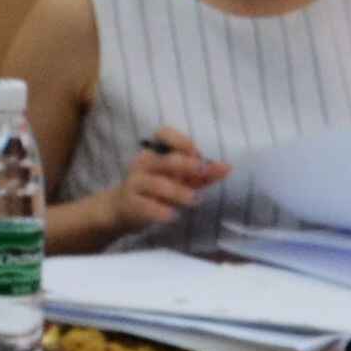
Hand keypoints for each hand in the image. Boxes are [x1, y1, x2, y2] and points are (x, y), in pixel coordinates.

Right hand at [105, 131, 225, 232]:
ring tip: (194, 200)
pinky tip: (172, 216)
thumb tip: (228, 167)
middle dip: (185, 165)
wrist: (122, 209)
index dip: (180, 140)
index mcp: (156, 153)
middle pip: (164, 160)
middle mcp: (144, 164)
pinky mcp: (130, 203)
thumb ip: (202, 174)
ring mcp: (135, 183)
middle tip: (203, 172)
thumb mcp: (180, 179)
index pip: (163, 134)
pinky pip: (145, 205)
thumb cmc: (156, 190)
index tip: (196, 152)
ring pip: (155, 184)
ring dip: (177, 191)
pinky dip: (159, 211)